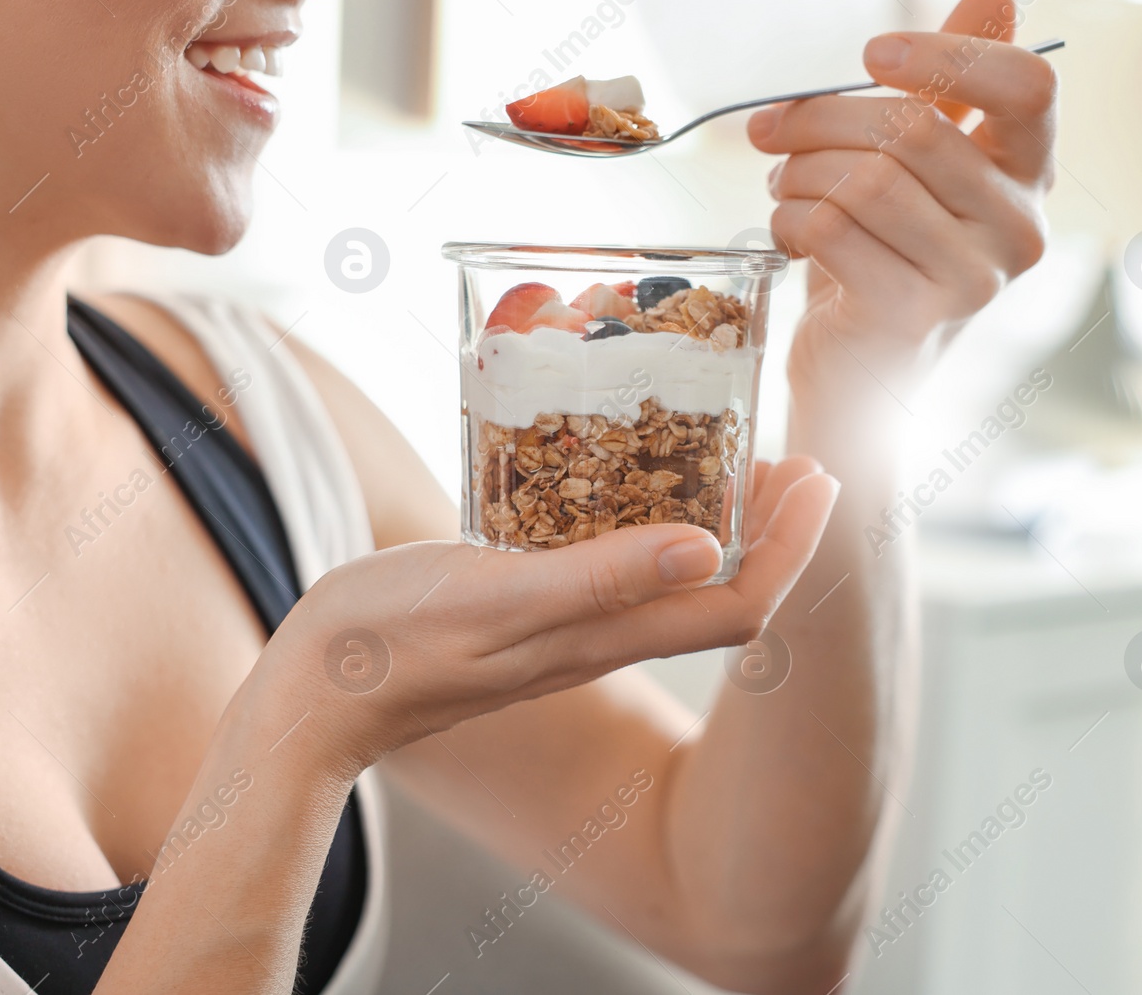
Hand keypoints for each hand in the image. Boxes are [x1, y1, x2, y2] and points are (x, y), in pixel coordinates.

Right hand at [259, 462, 839, 775]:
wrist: (320, 690)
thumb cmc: (392, 642)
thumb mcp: (494, 597)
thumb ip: (597, 577)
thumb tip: (711, 550)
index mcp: (605, 635)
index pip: (741, 606)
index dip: (795, 548)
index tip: (822, 477)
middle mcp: (602, 635)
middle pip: (724, 590)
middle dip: (772, 527)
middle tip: (790, 453)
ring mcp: (569, 624)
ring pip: (676, 575)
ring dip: (719, 518)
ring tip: (728, 452)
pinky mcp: (533, 605)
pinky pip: (619, 562)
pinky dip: (648, 514)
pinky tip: (624, 471)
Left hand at [748, 0, 1057, 393]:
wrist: (860, 374)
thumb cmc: (885, 259)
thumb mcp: (919, 167)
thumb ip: (950, 87)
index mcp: (1030, 177)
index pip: (1027, 88)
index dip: (947, 54)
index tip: (873, 53)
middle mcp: (1020, 230)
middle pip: (914, 129)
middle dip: (820, 119)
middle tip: (773, 131)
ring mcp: (972, 281)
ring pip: (866, 180)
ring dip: (797, 173)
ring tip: (782, 186)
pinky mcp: (911, 318)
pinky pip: (832, 230)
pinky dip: (789, 220)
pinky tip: (789, 232)